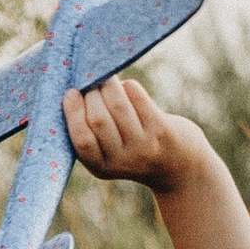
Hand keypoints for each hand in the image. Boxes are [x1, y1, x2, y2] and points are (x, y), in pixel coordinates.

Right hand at [63, 76, 205, 194]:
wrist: (178, 164)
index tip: (70, 93)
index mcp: (101, 168)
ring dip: (108, 85)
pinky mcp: (161, 130)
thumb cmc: (133, 149)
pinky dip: (129, 86)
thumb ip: (90, 132)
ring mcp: (144, 146)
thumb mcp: (109, 154)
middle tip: (91, 84)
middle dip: (91, 94)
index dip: (73, 113)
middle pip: (98, 119)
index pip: (82, 141)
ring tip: (107, 79)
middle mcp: (122, 161)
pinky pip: (138, 98)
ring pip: (118, 106)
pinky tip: (127, 87)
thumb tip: (72, 90)